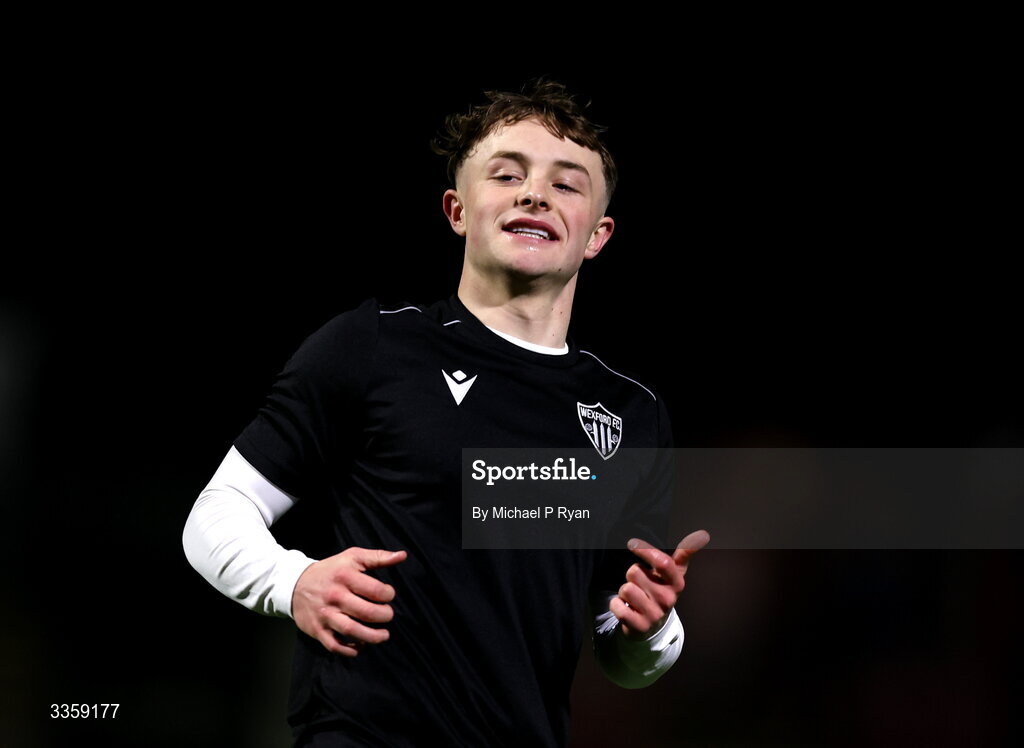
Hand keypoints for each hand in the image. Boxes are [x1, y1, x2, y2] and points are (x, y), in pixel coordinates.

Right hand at [292, 547, 406, 656]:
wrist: (295, 584)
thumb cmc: (331, 570)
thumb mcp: (352, 557)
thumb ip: (378, 557)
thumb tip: (402, 556)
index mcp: (345, 576)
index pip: (375, 590)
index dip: (388, 595)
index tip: (388, 596)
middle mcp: (335, 596)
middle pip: (366, 612)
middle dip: (384, 616)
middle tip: (387, 615)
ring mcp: (325, 614)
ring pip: (352, 630)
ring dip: (372, 637)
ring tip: (384, 635)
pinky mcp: (317, 630)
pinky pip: (335, 645)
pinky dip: (350, 650)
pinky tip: (360, 646)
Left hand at [610, 530, 709, 640]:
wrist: (652, 625)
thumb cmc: (660, 591)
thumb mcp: (673, 573)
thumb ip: (684, 553)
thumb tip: (702, 534)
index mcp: (677, 583)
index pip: (663, 562)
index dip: (646, 550)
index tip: (632, 543)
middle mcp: (668, 599)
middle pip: (634, 571)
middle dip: (632, 576)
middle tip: (641, 586)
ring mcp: (655, 614)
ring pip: (625, 588)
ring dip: (624, 591)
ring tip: (635, 598)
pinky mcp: (640, 626)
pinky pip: (617, 605)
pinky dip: (616, 605)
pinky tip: (627, 608)